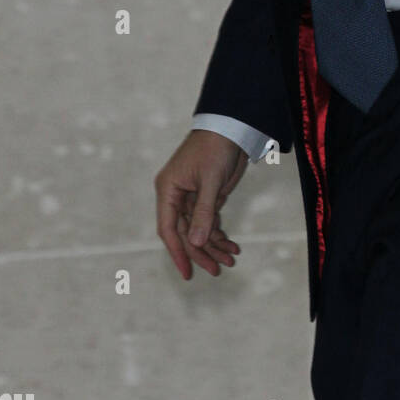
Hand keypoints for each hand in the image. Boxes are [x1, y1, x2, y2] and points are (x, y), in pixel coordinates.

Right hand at [154, 131, 247, 279]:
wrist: (232, 127)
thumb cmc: (215, 148)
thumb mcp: (210, 181)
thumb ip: (203, 212)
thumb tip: (195, 242)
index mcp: (168, 190)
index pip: (168, 229)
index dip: (177, 252)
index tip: (187, 272)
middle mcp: (176, 196)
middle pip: (185, 232)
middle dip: (202, 251)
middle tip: (218, 269)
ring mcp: (191, 197)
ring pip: (198, 229)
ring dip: (214, 245)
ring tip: (231, 259)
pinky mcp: (207, 196)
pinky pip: (209, 221)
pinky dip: (220, 234)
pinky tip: (232, 246)